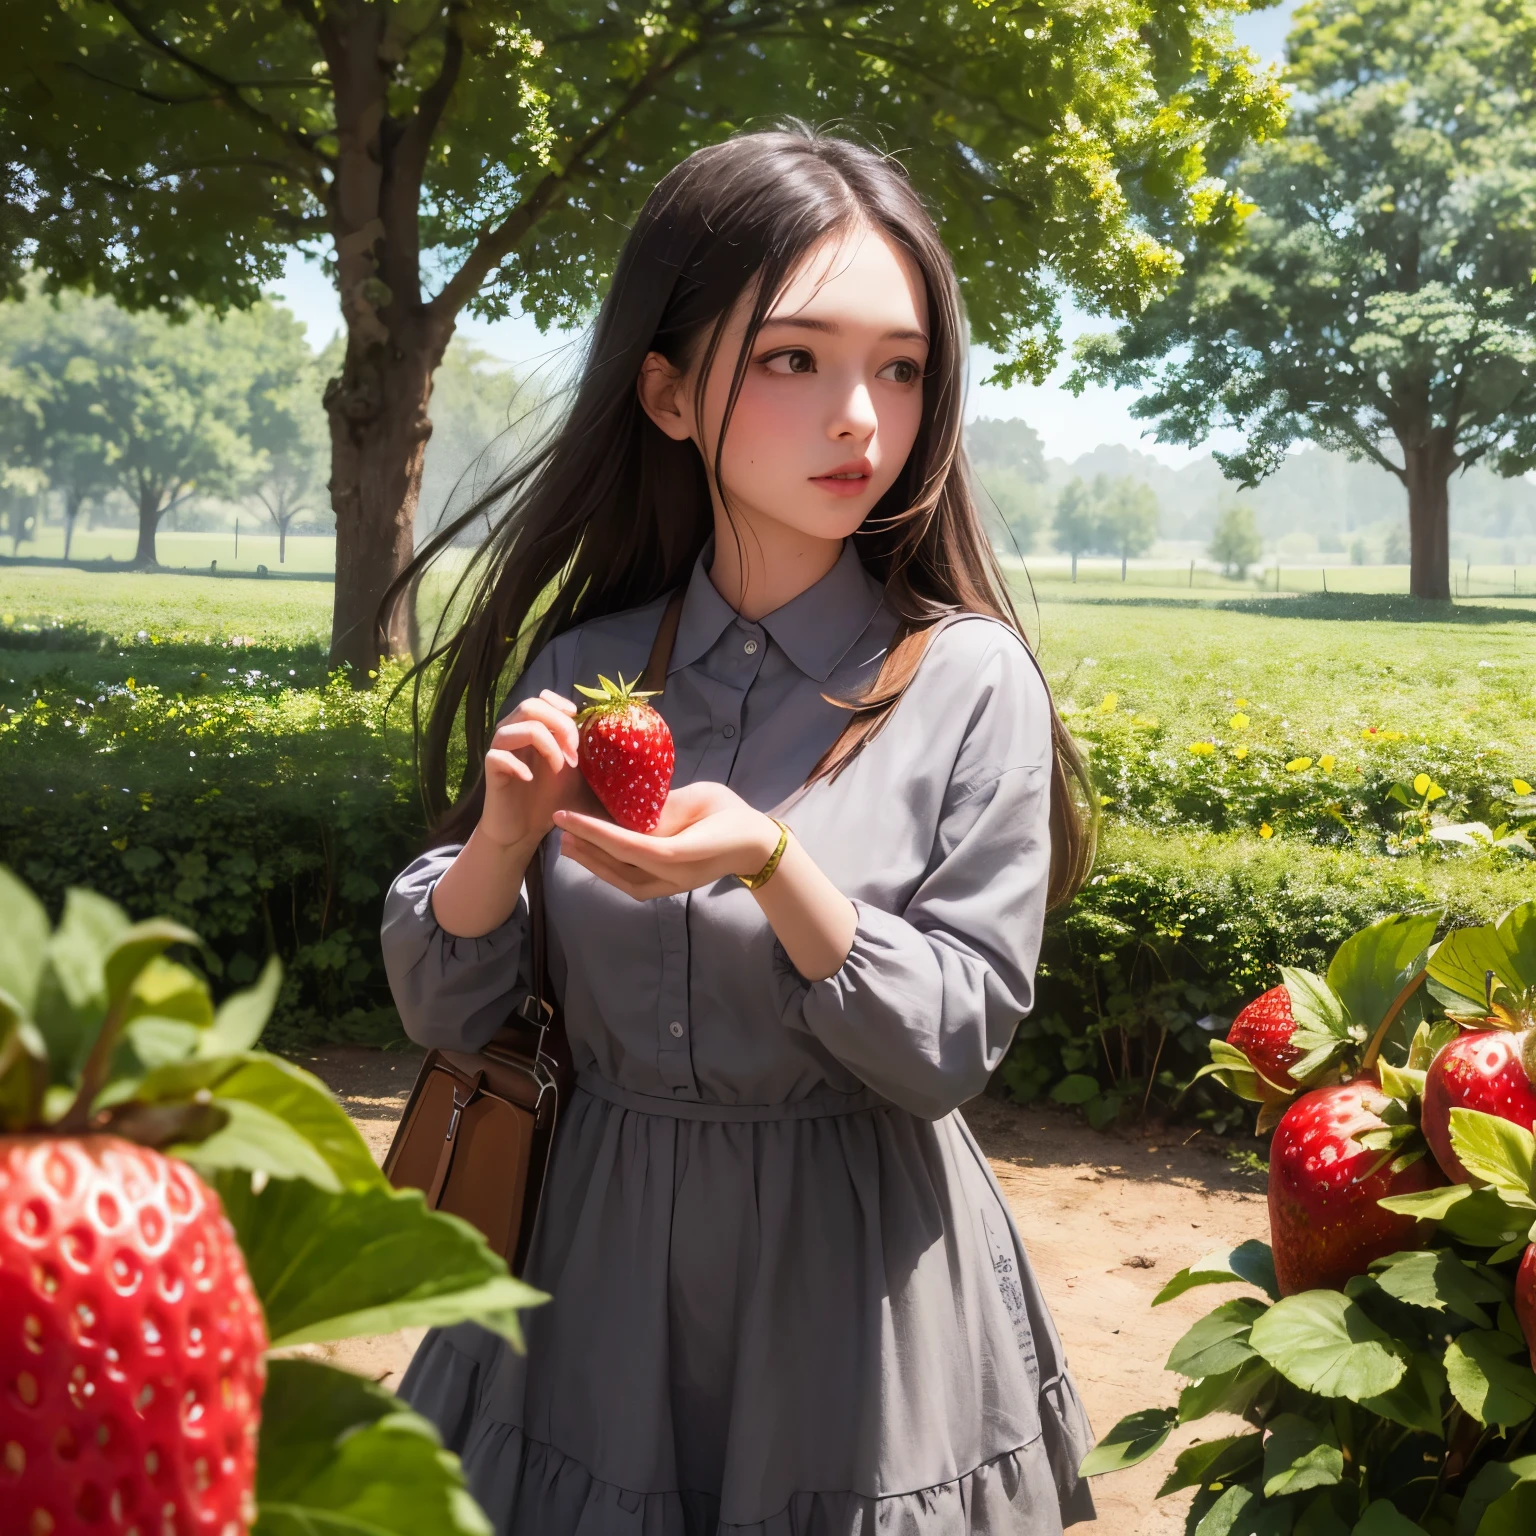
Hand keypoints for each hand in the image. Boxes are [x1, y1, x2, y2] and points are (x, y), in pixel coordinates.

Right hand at [479, 690, 594, 852]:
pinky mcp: (490, 770)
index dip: (563, 706)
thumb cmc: (552, 800)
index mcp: (534, 727)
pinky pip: (498, 756)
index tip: (580, 727)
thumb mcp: (579, 775)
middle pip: (532, 705)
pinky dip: (518, 766)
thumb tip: (628, 742)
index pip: (543, 697)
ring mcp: (500, 749)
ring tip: (559, 768)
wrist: (525, 831)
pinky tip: (530, 779)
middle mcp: (514, 732)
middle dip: (560, 726)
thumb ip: (592, 756)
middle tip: (575, 755)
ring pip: (517, 726)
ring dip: (545, 744)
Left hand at [553, 782, 780, 900]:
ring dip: (592, 863)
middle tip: (558, 828)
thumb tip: (628, 811)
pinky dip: (609, 871)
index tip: (566, 816)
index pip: (628, 844)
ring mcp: (671, 886)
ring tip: (569, 844)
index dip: (594, 831)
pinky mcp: (670, 888)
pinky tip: (593, 857)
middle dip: (585, 848)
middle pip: (618, 866)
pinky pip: (631, 883)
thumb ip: (664, 808)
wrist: (756, 845)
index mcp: (681, 852)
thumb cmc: (730, 814)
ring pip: (621, 880)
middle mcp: (673, 875)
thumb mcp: (697, 798)